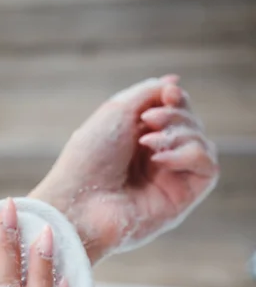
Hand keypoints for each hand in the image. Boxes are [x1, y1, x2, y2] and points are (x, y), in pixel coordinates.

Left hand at [31, 76, 218, 262]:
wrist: (78, 203)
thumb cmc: (88, 159)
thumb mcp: (116, 112)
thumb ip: (148, 93)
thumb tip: (175, 83)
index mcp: (138, 141)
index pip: (175, 113)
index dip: (176, 100)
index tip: (167, 95)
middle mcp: (156, 162)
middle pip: (191, 126)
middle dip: (176, 115)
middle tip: (149, 121)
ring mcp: (169, 182)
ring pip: (202, 144)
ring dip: (181, 134)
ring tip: (148, 143)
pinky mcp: (181, 202)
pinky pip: (207, 168)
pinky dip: (189, 154)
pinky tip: (160, 160)